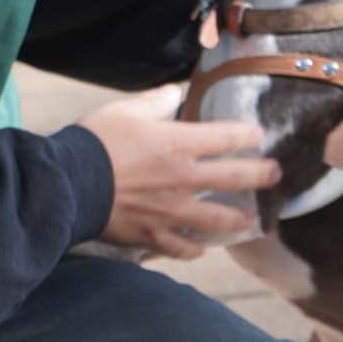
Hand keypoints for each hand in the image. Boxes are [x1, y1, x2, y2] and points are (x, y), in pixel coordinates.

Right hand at [80, 84, 280, 259]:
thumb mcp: (125, 110)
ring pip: (217, 220)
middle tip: (274, 175)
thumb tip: (175, 92)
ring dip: (238, 219)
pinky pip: (182, 247)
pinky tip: (202, 248)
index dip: (247, 135)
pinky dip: (194, 249)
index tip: (258, 134)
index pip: (226, 138)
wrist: (67, 184)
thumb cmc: (95, 142)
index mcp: (178, 144)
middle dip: (260, 176)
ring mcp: (171, 211)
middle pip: (234, 179)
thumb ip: (155, 102)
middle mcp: (183, 179)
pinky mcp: (152, 235)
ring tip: (251, 220)